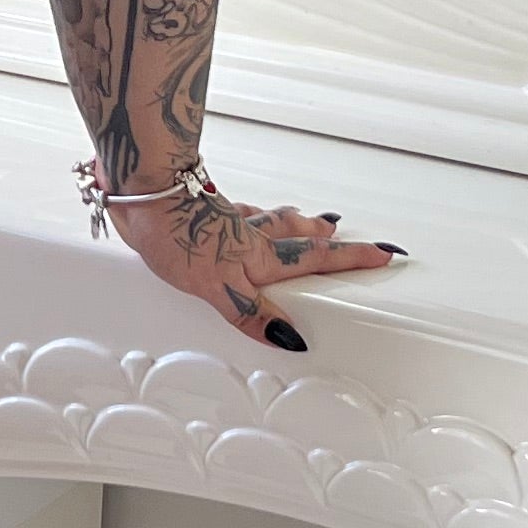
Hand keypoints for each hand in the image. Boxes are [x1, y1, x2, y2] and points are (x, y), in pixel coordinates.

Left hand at [107, 170, 403, 352]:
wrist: (142, 188)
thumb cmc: (174, 231)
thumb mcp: (215, 285)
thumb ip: (251, 313)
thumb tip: (289, 339)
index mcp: (258, 256)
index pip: (315, 260)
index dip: (351, 260)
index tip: (385, 256)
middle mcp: (249, 236)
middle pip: (300, 238)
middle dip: (331, 243)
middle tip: (357, 240)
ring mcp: (227, 220)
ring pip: (272, 221)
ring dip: (296, 222)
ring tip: (314, 220)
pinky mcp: (201, 210)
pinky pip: (237, 211)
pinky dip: (250, 212)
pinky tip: (245, 212)